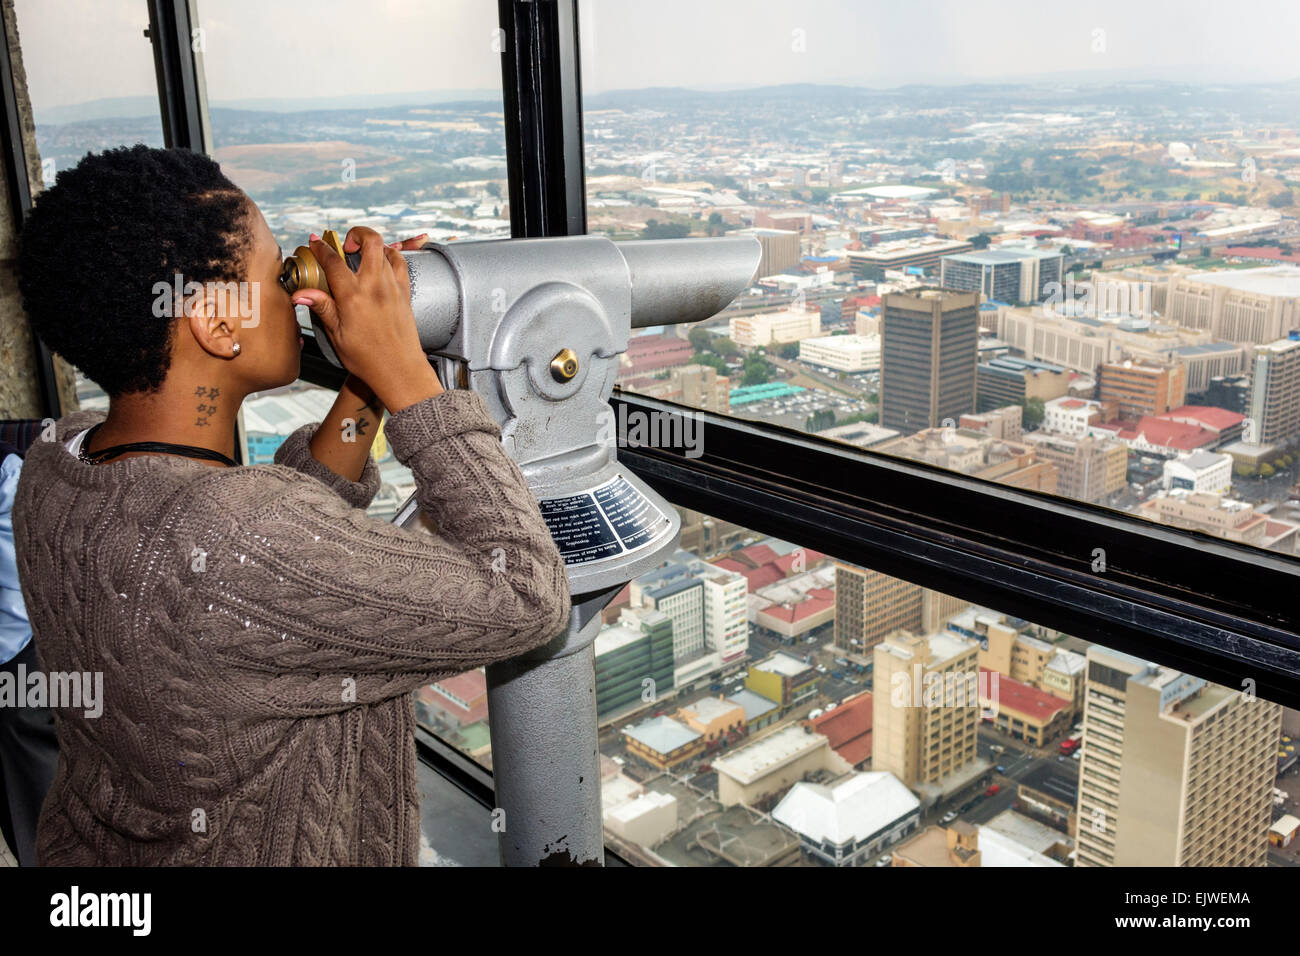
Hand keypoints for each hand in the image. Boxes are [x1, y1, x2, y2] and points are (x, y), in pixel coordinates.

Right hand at [291, 227, 442, 411]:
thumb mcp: (337, 336)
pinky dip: (392, 256)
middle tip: (345, 244)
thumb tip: (300, 293)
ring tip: (361, 255)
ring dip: (373, 246)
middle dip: (355, 233)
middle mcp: (375, 286)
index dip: (320, 247)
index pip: (333, 261)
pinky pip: (401, 264)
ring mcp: (393, 287)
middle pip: (370, 241)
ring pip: (387, 249)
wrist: (400, 370)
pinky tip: (382, 263)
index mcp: (353, 296)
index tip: (313, 242)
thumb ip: (322, 308)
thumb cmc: (367, 359)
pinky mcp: (406, 293)